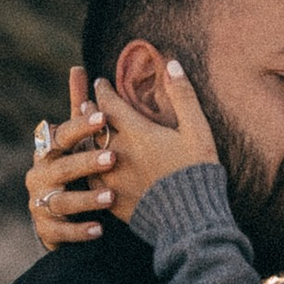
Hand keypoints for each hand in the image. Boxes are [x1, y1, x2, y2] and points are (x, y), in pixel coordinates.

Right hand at [27, 68, 115, 250]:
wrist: (58, 216)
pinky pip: (62, 232)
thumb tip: (79, 67)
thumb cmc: (73, 167)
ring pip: (62, 201)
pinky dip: (80, 230)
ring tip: (111, 197)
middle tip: (113, 157)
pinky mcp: (47, 231)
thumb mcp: (76, 139)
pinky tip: (100, 228)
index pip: (61, 135)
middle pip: (61, 167)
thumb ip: (78, 108)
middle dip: (86, 162)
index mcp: (47, 151)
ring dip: (86, 199)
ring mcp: (40, 204)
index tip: (103, 115)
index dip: (80, 126)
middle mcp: (39, 176)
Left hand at [88, 52, 218, 224]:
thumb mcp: (197, 130)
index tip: (100, 82)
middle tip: (87, 103)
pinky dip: (89, 167)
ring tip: (87, 133)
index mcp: (136, 132)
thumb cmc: (196, 171)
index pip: (109, 103)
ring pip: (87, 152)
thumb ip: (183, 96)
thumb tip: (172, 64)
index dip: (103, 90)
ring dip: (86, 139)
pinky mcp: (110, 200)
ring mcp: (110, 177)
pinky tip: (91, 166)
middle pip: (93, 126)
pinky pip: (90, 179)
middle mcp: (117, 152)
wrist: (189, 220)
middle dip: (90, 111)